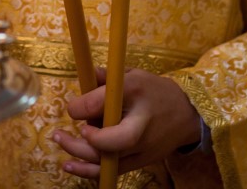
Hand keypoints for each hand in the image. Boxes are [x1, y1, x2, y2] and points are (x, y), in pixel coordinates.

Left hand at [52, 67, 200, 178]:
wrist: (187, 115)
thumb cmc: (153, 91)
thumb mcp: (131, 75)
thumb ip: (105, 77)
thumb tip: (82, 77)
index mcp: (136, 93)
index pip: (106, 102)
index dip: (84, 107)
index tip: (73, 108)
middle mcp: (140, 124)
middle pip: (111, 142)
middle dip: (82, 141)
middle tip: (59, 132)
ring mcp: (141, 148)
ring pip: (109, 161)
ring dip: (80, 156)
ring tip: (60, 141)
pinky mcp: (140, 162)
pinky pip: (113, 171)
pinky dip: (90, 170)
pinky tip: (70, 165)